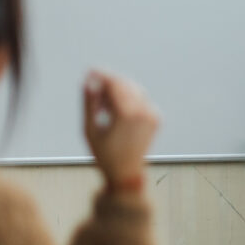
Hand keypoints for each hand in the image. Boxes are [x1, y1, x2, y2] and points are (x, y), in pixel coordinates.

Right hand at [83, 70, 158, 189]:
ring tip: (104, 109)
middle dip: (109, 84)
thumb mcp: (90, 129)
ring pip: (134, 89)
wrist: (126, 172)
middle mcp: (144, 111)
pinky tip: (116, 113)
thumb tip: (88, 81)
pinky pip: (141, 98)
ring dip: (118, 91)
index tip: (90, 72)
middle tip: (94, 94)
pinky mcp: (157, 117)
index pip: (115, 83)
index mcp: (127, 114)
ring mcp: (153, 114)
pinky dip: (128, 98)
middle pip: (125, 83)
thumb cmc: (105, 154)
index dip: (101, 75)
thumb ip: (89, 102)